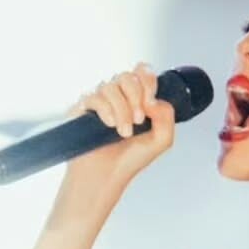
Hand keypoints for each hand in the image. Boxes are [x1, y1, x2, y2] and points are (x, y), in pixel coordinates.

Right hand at [57, 62, 176, 204]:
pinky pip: (94, 97)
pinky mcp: (82, 108)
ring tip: (124, 132)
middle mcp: (117, 95)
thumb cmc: (129, 159)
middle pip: (127, 76)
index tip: (150, 103)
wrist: (106, 176)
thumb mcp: (161, 140)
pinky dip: (106, 111)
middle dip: (136, 96)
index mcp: (136, 97)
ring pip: (110, 86)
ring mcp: (98, 100)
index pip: (142, 71)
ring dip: (122, 110)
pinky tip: (110, 126)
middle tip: (139, 120)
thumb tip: (154, 100)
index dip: (148, 81)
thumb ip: (167, 116)